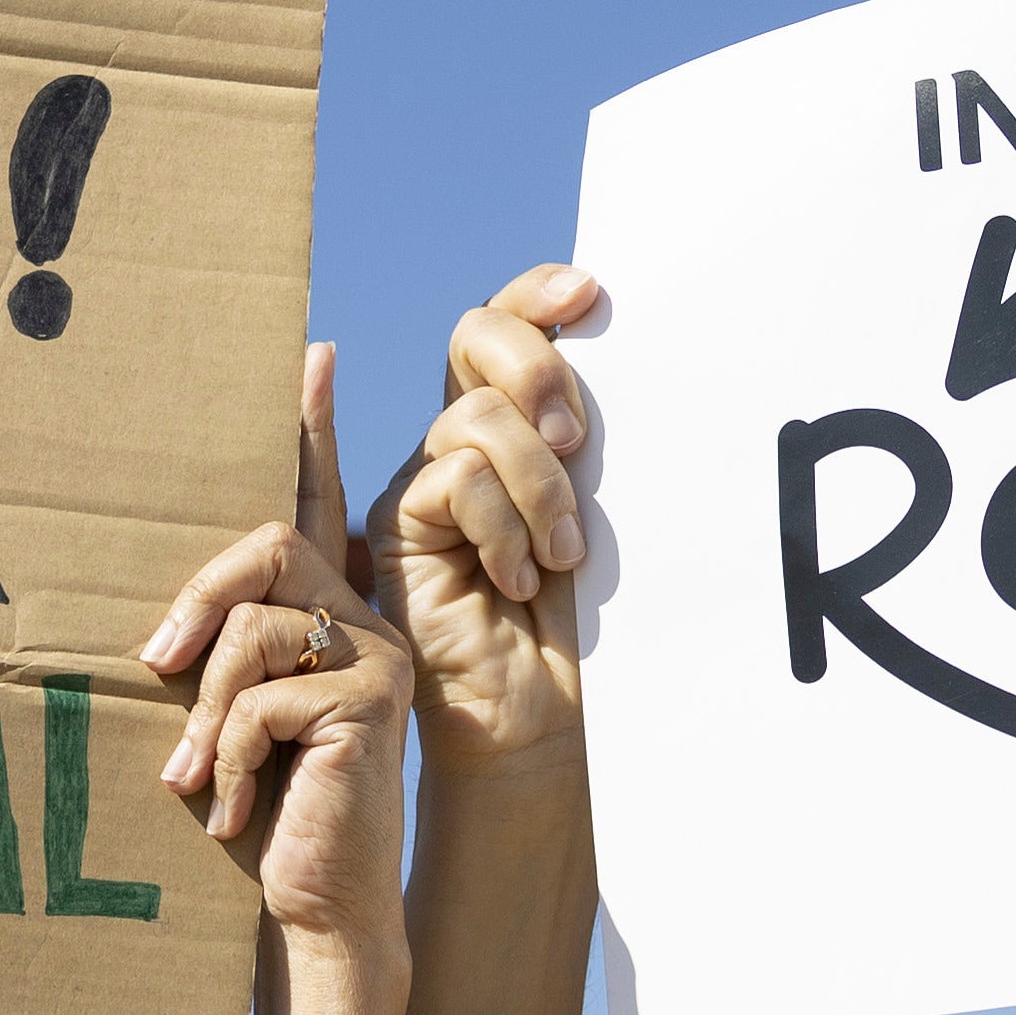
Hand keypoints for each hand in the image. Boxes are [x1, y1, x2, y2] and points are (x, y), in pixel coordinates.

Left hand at [135, 344, 420, 954]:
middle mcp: (360, 622)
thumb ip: (212, 660)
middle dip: (200, 596)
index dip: (310, 432)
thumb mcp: (227, 721)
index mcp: (326, 616)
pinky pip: (264, 694)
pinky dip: (229, 754)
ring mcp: (373, 658)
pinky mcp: (370, 702)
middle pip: (269, 544)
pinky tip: (231, 807)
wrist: (316, 908)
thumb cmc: (263, 817)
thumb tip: (154, 629)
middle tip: (155, 660)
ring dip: (205, 710)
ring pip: (255, 628)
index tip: (310, 353)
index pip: (313, 506)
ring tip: (191, 776)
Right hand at [368, 267, 597, 782]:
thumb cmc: (577, 630)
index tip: (593, 294)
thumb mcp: (595, 513)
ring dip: (540, 485)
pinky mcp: (400, 528)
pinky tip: (520, 578)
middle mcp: (458, 442)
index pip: (503, 323)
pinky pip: (455, 478)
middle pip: (475, 335)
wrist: (536, 722)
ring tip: (563, 555)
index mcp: (511, 426)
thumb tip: (615, 351)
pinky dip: (505, 525)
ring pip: (476, 417)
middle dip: (540, 370)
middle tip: (581, 445)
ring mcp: (422, 482)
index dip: (537, 292)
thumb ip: (581, 443)